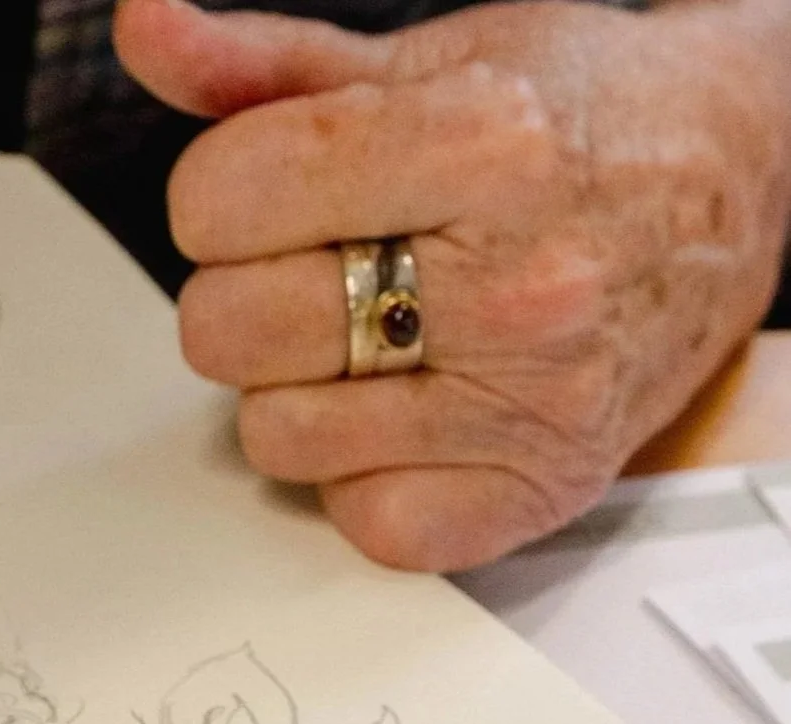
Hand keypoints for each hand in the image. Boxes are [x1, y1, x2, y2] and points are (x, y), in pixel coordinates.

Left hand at [116, 0, 790, 566]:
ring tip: (380, 341)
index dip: (223, 201)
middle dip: (248, 297)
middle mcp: (513, 283)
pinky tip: (417, 411)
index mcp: (478, 145)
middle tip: (324, 273)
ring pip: (276, 437)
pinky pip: (359, 519)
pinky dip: (365, 476)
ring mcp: (528, 401)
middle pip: (228, 331)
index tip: (273, 198)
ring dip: (301, 394)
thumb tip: (147, 32)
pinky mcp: (530, 494)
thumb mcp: (428, 64)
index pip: (220, 203)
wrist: (734, 188)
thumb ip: (267, 69)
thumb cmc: (574, 125)